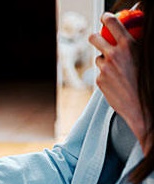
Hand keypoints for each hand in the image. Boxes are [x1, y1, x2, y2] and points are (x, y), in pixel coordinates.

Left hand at [89, 12, 148, 148]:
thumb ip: (138, 44)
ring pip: (98, 57)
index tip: (106, 17)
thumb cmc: (150, 82)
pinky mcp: (100, 81)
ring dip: (105, 59)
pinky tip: (118, 81)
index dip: (107, 18)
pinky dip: (106, 73)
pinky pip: (100, 72)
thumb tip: (137, 33)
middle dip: (96, 37)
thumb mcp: (148, 57)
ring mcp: (104, 69)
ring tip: (119, 68)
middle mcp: (113, 56)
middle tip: (101, 39)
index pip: (112, 23)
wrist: (144, 107)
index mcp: (128, 46)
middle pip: (94, 38)